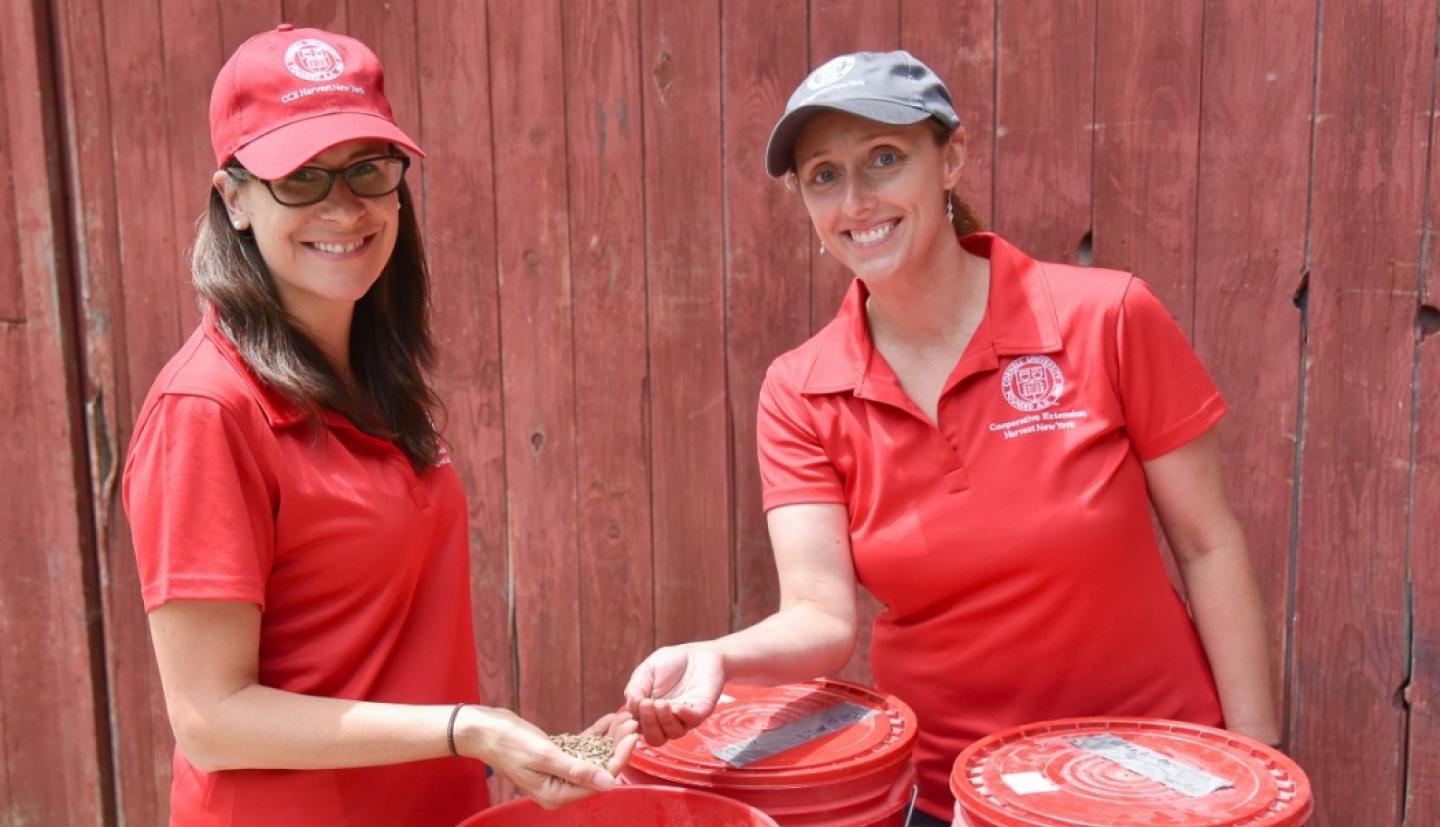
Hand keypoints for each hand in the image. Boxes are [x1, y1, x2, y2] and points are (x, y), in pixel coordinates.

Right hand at [456, 706, 619, 809]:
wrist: (483, 729)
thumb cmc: (508, 743)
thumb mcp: (545, 756)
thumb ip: (578, 771)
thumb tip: (610, 783)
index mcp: (556, 795)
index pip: (598, 780)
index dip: (618, 759)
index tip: (633, 737)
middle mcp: (559, 788)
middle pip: (598, 768)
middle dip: (617, 745)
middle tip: (632, 722)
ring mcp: (558, 773)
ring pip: (592, 756)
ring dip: (609, 738)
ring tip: (624, 717)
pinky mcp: (556, 757)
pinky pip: (581, 748)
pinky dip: (594, 734)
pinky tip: (608, 719)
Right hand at [623, 642, 724, 745]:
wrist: (696, 653)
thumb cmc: (669, 662)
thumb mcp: (646, 671)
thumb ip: (636, 688)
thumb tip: (631, 706)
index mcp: (650, 714)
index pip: (638, 729)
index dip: (632, 724)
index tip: (632, 708)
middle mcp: (667, 720)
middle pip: (655, 738)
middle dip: (649, 724)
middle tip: (646, 704)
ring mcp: (685, 718)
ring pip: (674, 733)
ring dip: (664, 720)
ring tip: (660, 702)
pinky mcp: (702, 710)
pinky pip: (693, 720)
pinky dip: (684, 716)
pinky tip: (676, 706)